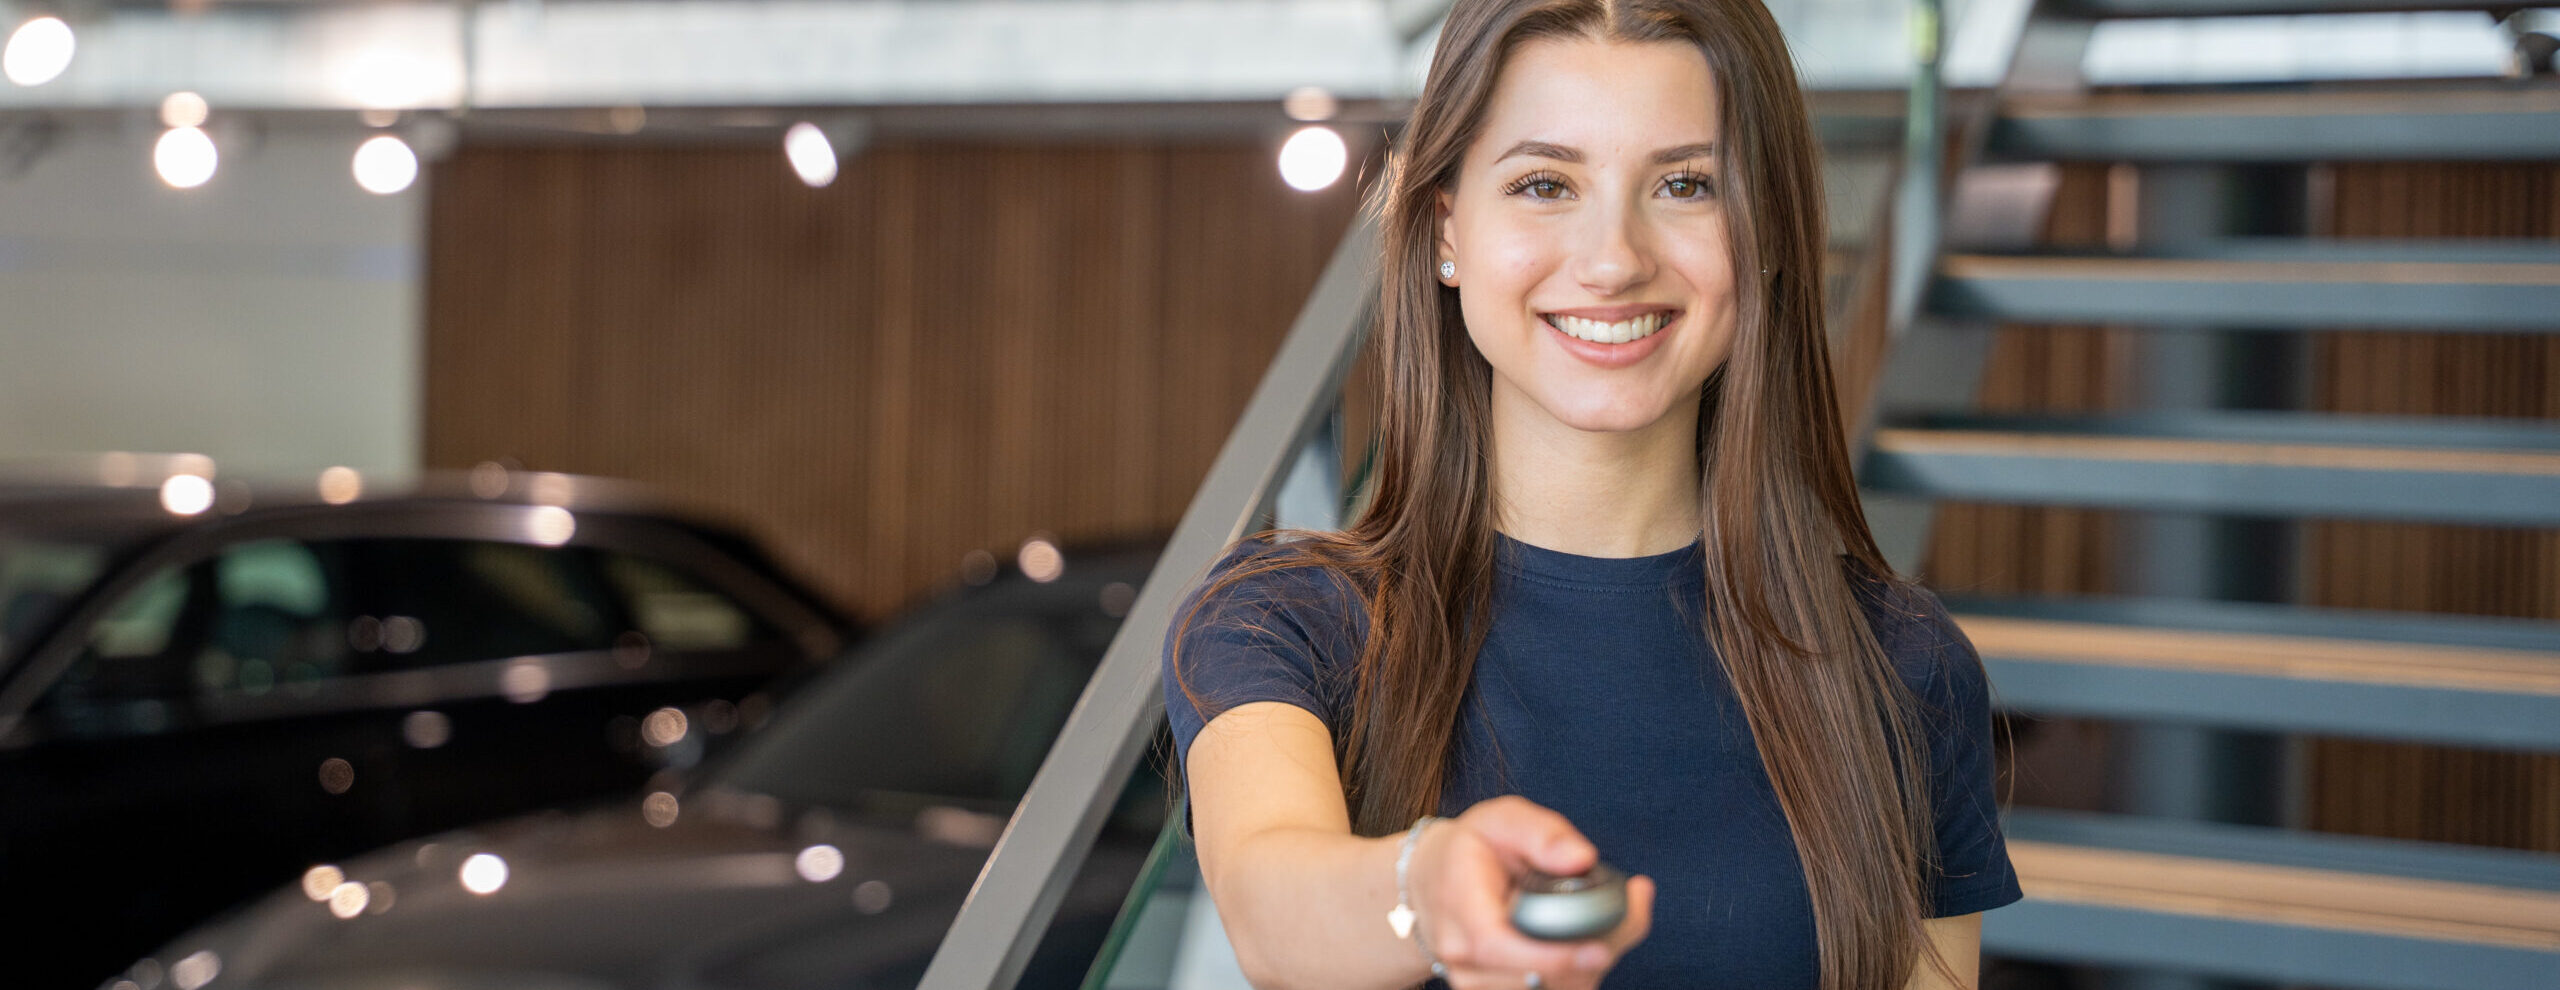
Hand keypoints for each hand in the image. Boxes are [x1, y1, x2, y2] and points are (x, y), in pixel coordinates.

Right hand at [1407, 796, 1655, 989]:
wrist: (1432, 884)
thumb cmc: (1471, 849)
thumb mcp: (1502, 819)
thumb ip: (1543, 833)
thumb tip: (1583, 858)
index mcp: (1459, 908)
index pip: (1498, 945)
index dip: (1552, 955)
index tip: (1600, 949)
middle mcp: (1461, 957)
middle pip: (1534, 978)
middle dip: (1588, 956)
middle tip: (1629, 917)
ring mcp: (1475, 983)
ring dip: (1586, 966)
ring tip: (1603, 923)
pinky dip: (1576, 973)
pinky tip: (1583, 943)